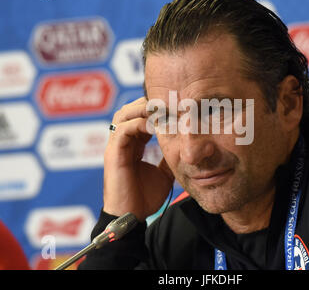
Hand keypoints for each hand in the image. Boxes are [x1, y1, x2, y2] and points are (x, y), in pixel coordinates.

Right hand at [103, 97, 174, 220]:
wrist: (132, 217)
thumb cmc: (145, 197)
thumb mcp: (163, 172)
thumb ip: (169, 156)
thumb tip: (184, 145)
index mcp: (132, 145)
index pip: (141, 117)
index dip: (156, 109)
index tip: (175, 106)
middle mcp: (122, 142)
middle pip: (129, 110)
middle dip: (148, 103)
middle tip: (169, 102)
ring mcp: (115, 147)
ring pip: (123, 115)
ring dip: (142, 109)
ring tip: (161, 108)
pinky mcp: (113, 154)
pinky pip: (123, 130)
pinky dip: (138, 124)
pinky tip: (155, 125)